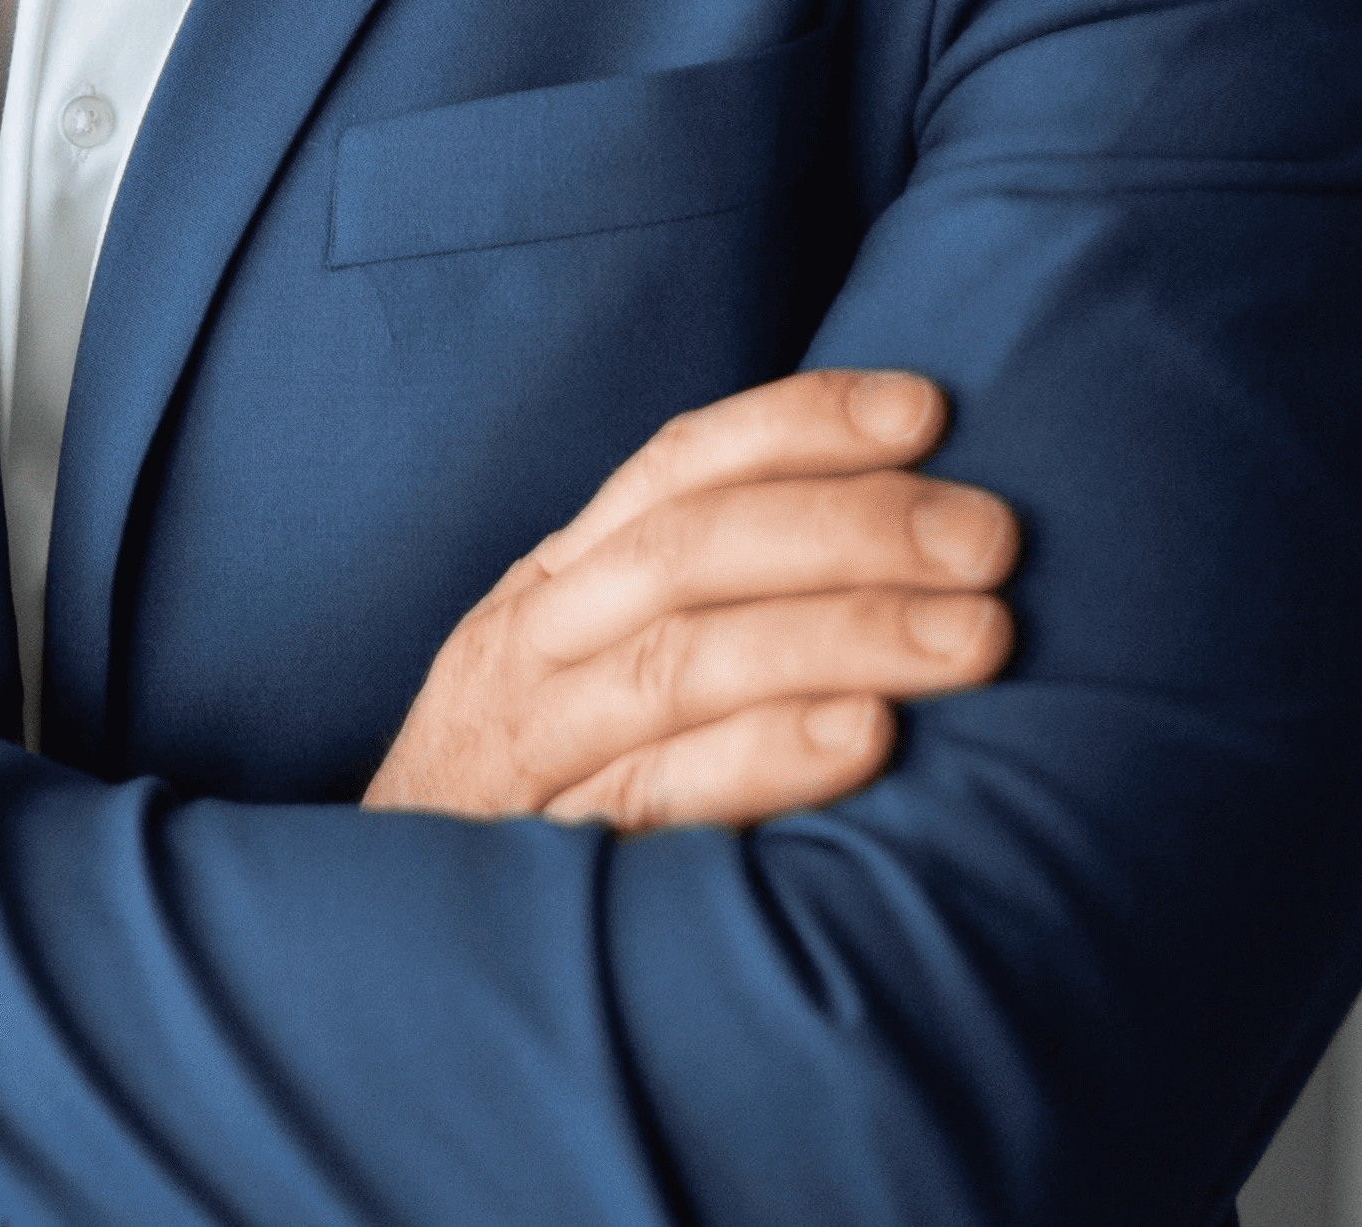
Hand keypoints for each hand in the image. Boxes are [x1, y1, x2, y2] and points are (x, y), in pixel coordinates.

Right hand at [364, 369, 1016, 832]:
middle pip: (691, 550)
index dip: (801, 423)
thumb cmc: (538, 789)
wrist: (370, 951)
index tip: (929, 409)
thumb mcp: (585, 668)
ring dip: (839, 633)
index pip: (677, 465)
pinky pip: (654, 796)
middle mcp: (532, 645)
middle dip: (852, 528)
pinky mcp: (542, 859)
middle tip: (991, 539)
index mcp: (556, 580)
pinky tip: (865, 739)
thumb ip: (696, 605)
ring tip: (975, 637)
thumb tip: (896, 536)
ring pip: (682, 661)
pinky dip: (761, 758)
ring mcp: (528, 752)